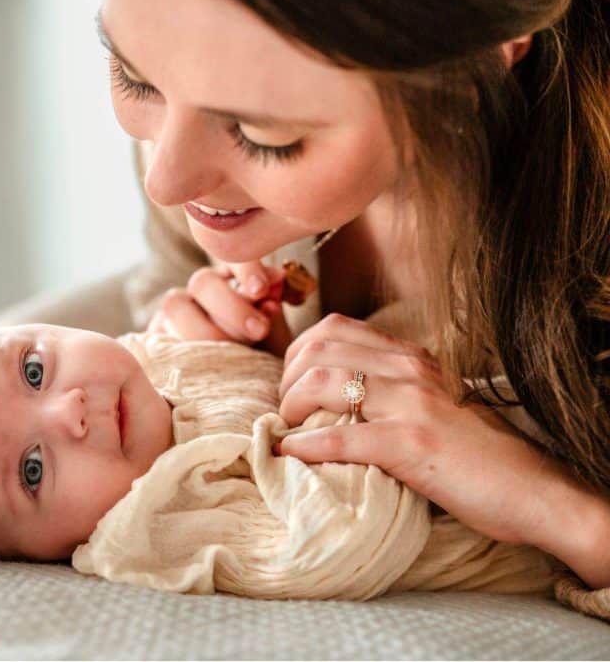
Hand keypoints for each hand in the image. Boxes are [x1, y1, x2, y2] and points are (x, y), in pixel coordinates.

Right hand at [147, 261, 292, 356]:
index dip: (246, 268)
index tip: (261, 289)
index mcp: (233, 277)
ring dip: (206, 331)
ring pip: (175, 306)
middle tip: (258, 331)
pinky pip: (156, 335)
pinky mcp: (155, 336)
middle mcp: (199, 289)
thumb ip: (272, 309)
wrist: (236, 390)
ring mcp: (173, 312)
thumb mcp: (273, 335)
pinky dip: (179, 349)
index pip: (235, 257)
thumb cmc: (260, 357)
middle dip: (232, 307)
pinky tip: (200, 367)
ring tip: (233, 356)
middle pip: (202, 282)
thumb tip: (275, 280)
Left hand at [272, 312, 578, 548]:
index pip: (334, 328)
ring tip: (289, 429)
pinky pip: (340, 437)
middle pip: (319, 349)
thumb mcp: (432, 401)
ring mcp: (410, 404)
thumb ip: (391, 387)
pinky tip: (292, 455)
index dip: (298, 355)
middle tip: (286, 412)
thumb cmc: (477, 452)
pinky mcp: (411, 444)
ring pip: (323, 382)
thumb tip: (335, 395)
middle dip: (287, 380)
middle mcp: (408, 370)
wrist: (533, 490)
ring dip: (291, 407)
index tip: (291, 385)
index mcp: (411, 357)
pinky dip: (306, 446)